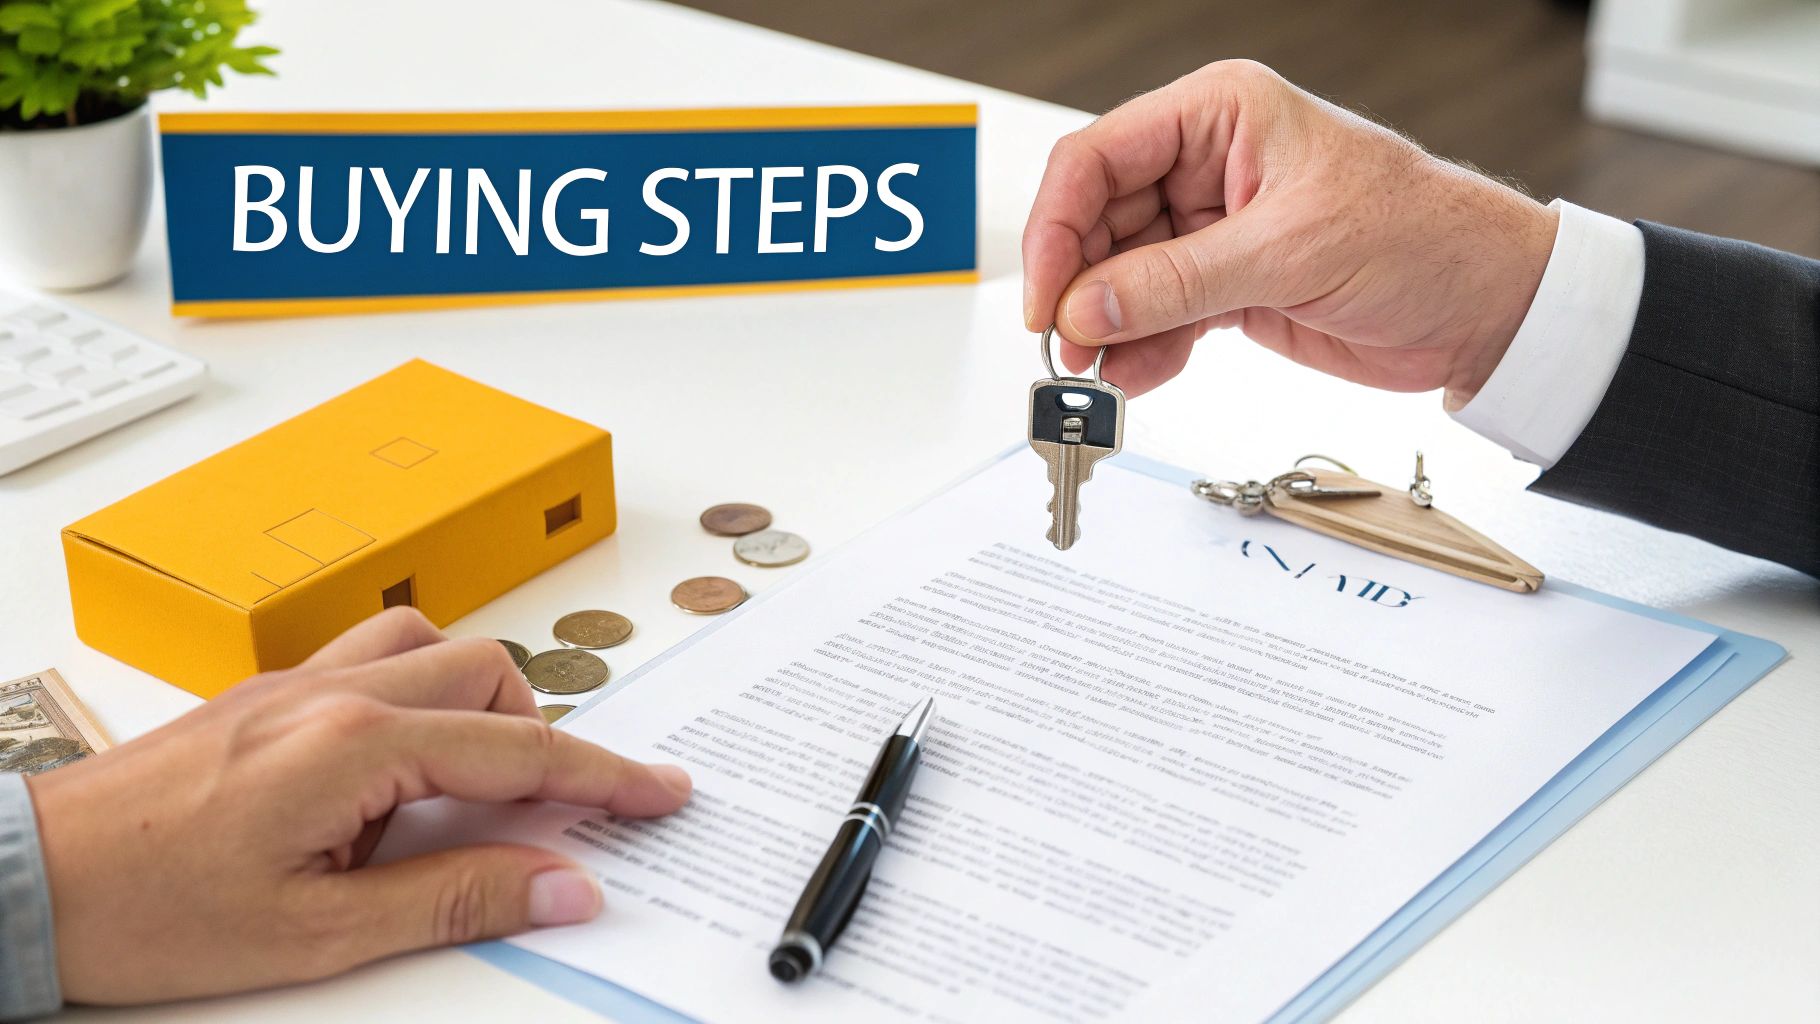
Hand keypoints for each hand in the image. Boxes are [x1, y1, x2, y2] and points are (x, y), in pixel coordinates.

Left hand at [26, 607, 691, 1004]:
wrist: (27, 883)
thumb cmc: (150, 912)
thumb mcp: (321, 934)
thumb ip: (456, 898)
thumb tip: (564, 884)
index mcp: (354, 746)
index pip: (521, 750)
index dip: (604, 778)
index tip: (660, 794)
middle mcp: (331, 692)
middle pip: (488, 675)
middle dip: (542, 738)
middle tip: (552, 815)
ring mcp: (293, 682)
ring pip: (430, 643)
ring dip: (477, 699)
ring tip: (473, 779)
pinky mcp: (263, 693)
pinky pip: (370, 654)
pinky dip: (417, 689)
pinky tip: (398, 757)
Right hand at [1022, 60, 1557, 403]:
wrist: (1486, 308)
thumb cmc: (1424, 237)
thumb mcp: (1291, 253)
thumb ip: (1177, 283)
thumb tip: (1087, 309)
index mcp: (1220, 115)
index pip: (1099, 159)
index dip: (1057, 227)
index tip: (1045, 295)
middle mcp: (1206, 165)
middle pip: (1098, 221)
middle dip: (1078, 288)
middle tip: (1065, 347)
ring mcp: (1213, 229)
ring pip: (1121, 277)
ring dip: (1105, 329)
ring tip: (1099, 374)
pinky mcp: (1226, 286)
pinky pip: (1156, 316)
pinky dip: (1141, 350)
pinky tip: (1138, 375)